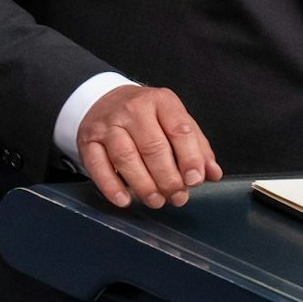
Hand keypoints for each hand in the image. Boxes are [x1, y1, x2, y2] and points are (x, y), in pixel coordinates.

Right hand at [76, 85, 222, 207]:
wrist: (103, 100)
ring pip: (126, 158)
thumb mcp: (174, 121)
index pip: (179, 130)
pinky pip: (98, 166)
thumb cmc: (147, 116)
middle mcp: (134, 110)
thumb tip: (213, 173)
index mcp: (161, 101)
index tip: (195, 180)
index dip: (190, 158)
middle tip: (178, 197)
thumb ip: (196, 146)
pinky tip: (125, 200)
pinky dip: (112, 186)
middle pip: (153, 147)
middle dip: (168, 178)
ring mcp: (108, 125)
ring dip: (144, 185)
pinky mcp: (88, 141)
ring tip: (157, 201)